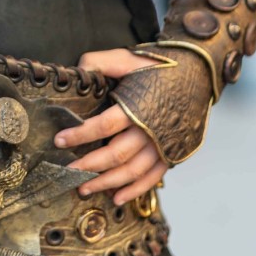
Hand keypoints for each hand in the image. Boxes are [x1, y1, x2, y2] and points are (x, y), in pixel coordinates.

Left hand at [54, 48, 168, 204]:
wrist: (196, 73)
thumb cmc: (158, 67)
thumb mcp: (127, 58)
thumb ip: (100, 62)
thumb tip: (77, 71)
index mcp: (137, 106)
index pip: (104, 125)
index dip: (80, 134)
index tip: (60, 141)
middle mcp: (150, 129)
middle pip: (116, 154)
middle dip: (89, 166)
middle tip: (69, 171)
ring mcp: (162, 144)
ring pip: (132, 171)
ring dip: (107, 183)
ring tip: (85, 188)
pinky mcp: (171, 152)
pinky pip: (152, 178)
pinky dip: (135, 190)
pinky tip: (117, 198)